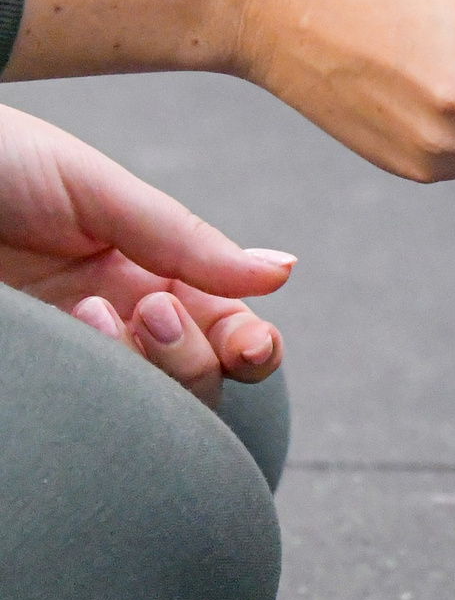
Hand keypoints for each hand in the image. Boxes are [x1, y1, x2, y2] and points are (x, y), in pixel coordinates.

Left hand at [0, 106, 289, 406]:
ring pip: (147, 407)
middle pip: (196, 379)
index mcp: (142, 270)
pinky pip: (84, 413)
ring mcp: (66, 352)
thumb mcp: (93, 186)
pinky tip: (69, 338)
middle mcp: (111, 319)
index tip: (249, 342)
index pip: (223, 327)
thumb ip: (184, 236)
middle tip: (150, 308)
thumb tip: (281, 271)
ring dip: (145, 369)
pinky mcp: (29, 375)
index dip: (248, 345)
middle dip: (193, 355)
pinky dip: (96, 384)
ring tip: (93, 315)